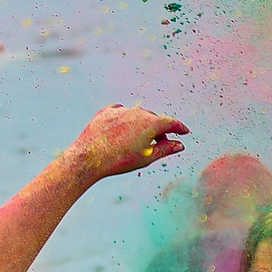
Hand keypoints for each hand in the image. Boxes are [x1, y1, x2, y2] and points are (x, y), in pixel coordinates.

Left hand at [63, 104, 187, 181]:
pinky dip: (125, 119)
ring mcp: (121, 111)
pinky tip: (122, 128)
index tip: (184, 132)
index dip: (180, 128)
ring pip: (138, 115)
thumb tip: (180, 145)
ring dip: (142, 125)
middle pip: (154, 119)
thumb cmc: (119, 161)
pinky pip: (120, 112)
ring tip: (138, 140)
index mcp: (151, 123)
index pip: (171, 123)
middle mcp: (138, 112)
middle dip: (159, 130)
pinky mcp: (105, 112)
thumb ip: (166, 149)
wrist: (88, 159)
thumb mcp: (147, 157)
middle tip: (159, 144)